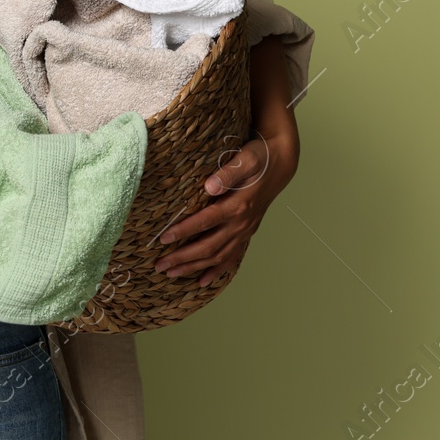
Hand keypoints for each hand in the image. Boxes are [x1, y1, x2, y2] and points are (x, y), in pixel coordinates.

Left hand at [153, 128, 297, 287]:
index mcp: (238, 205)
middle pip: (209, 247)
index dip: (184, 231)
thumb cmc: (259, 159)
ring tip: (171, 274)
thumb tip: (209, 186)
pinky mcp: (246, 233)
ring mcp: (245, 231)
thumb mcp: (246, 159)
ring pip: (218, 257)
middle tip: (160, 265)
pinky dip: (217, 271)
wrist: (280, 164)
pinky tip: (202, 281)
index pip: (205, 222)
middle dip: (183, 258)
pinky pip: (231, 257)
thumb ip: (228, 173)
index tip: (163, 238)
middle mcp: (242, 223)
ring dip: (194, 267)